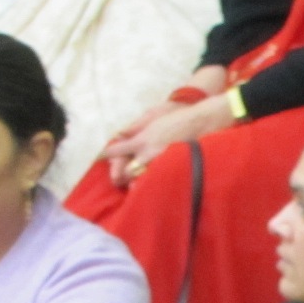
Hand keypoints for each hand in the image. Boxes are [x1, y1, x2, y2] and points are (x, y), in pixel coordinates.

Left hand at [104, 95, 229, 185]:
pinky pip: (159, 178)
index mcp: (142, 139)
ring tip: (131, 185)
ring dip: (135, 182)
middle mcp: (149, 153)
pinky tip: (150, 185)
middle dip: (121, 175)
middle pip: (128, 170)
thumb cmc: (177, 117)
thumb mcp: (152, 117)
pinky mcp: (173, 167)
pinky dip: (152, 182)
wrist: (201, 122)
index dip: (109, 154)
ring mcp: (162, 162)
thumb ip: (135, 127)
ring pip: (142, 178)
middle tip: (115, 179)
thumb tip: (120, 134)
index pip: (118, 150)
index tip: (102, 157)